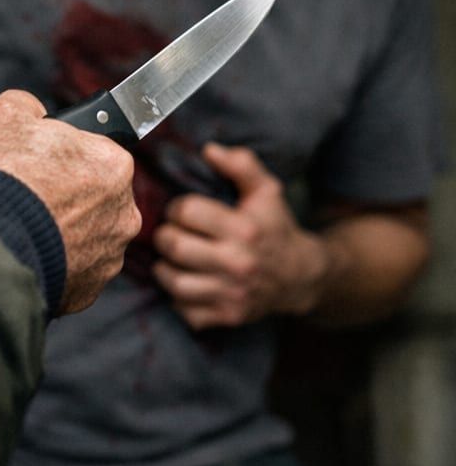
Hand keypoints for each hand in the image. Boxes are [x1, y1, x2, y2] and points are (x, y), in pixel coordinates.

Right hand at [0, 90, 140, 314]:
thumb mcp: (1, 115)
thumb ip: (26, 107)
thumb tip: (32, 112)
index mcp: (112, 166)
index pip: (92, 152)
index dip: (59, 155)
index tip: (34, 162)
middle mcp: (122, 216)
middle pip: (93, 199)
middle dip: (63, 197)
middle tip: (22, 196)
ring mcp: (106, 260)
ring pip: (82, 239)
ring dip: (57, 234)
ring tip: (16, 228)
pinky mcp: (84, 294)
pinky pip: (68, 273)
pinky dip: (47, 264)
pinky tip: (19, 253)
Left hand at [151, 143, 328, 329]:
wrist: (300, 276)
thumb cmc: (275, 226)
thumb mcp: (266, 190)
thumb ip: (241, 165)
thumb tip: (209, 150)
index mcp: (244, 228)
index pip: (187, 212)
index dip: (178, 208)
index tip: (182, 212)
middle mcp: (239, 263)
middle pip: (173, 246)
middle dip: (165, 236)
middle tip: (171, 233)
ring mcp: (233, 293)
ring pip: (174, 282)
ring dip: (165, 268)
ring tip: (171, 259)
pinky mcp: (228, 316)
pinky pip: (184, 310)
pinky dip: (178, 298)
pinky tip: (186, 282)